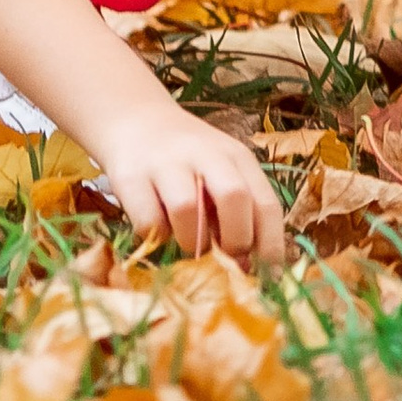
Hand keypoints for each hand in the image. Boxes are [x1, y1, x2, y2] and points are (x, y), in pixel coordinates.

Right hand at [92, 102, 284, 265]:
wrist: (137, 122)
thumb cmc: (189, 163)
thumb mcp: (221, 175)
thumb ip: (238, 213)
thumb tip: (247, 268)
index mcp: (238, 159)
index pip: (266, 203)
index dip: (270, 244)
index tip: (269, 278)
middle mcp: (207, 156)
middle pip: (234, 197)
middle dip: (235, 238)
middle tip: (225, 259)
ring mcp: (168, 164)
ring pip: (187, 209)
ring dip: (189, 240)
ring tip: (187, 243)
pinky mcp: (131, 177)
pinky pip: (147, 220)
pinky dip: (155, 236)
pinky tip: (158, 229)